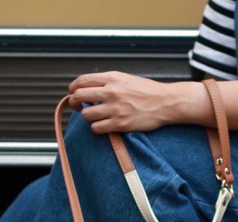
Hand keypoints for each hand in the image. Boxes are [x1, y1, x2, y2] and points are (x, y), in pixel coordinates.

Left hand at [68, 71, 186, 132]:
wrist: (165, 102)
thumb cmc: (148, 91)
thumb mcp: (126, 79)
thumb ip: (109, 82)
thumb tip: (91, 89)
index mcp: (112, 78)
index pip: (82, 81)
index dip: (73, 88)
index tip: (72, 93)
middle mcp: (111, 92)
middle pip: (79, 96)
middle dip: (74, 102)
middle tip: (75, 106)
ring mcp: (114, 109)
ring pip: (86, 114)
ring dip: (87, 116)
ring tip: (94, 116)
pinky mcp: (120, 124)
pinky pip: (97, 128)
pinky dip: (96, 127)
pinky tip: (102, 125)